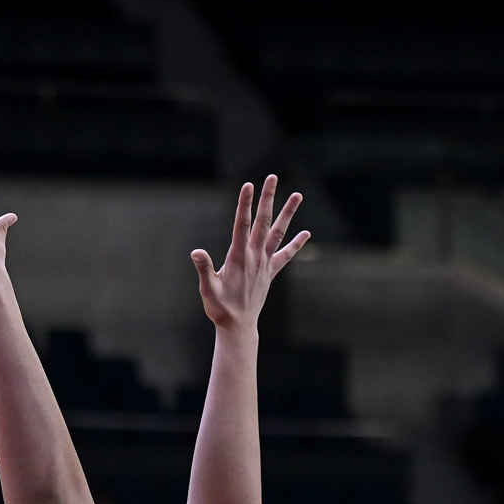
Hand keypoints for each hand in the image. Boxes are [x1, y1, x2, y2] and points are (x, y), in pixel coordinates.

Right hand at [191, 175, 309, 332]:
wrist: (239, 326)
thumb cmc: (220, 307)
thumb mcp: (207, 289)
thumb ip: (204, 269)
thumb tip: (197, 252)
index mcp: (239, 256)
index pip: (242, 224)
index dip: (245, 204)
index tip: (249, 185)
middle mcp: (255, 256)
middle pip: (263, 221)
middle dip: (267, 198)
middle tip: (272, 177)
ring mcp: (265, 263)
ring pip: (278, 232)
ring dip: (288, 213)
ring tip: (298, 194)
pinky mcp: (270, 272)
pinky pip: (286, 255)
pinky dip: (296, 243)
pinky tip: (306, 232)